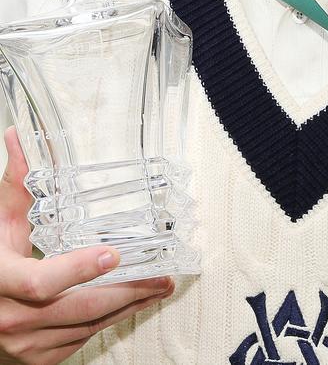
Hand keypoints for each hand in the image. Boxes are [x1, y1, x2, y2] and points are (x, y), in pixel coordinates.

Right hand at [0, 127, 173, 364]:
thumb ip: (16, 184)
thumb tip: (19, 136)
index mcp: (0, 280)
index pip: (41, 282)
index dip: (78, 270)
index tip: (113, 255)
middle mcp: (11, 318)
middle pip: (77, 309)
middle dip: (126, 293)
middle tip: (161, 278)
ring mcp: (23, 344)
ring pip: (84, 328)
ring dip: (124, 309)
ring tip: (155, 289)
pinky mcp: (35, 358)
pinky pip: (79, 341)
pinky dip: (107, 322)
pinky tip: (128, 304)